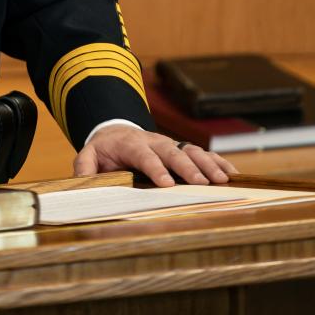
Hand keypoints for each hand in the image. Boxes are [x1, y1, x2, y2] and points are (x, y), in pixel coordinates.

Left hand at [73, 125, 238, 186]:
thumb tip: (81, 183)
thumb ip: (85, 167)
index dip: (155, 168)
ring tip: (223, 181)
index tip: (167, 184)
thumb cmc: (105, 149)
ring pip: (191, 150)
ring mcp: (170, 144)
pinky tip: (233, 175)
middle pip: (172, 152)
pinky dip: (218, 162)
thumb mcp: (90, 154)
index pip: (144, 156)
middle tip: (201, 183)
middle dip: (188, 167)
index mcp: (131, 144)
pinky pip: (202, 153)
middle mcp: (154, 141)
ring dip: (208, 164)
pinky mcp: (181, 149)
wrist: (117, 130)